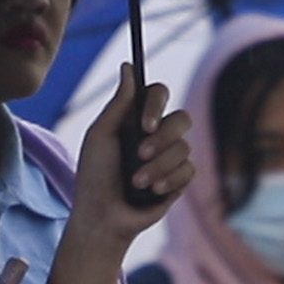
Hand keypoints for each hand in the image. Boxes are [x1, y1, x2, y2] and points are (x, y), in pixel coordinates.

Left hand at [72, 63, 193, 246]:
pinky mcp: (180, 179)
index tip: (144, 124)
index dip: (156, 104)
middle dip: (162, 138)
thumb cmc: (95, 175)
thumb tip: (128, 66)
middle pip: (182, 118)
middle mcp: (157, 134)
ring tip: (137, 182)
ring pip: (184, 147)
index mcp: (137, 119)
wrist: (103, 217)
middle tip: (140, 154)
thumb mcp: (101, 136)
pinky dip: (170, 179)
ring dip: (158, 166)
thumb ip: (119, 103)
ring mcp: (171, 157)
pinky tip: (154, 190)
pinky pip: (189, 170)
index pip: (159, 94)